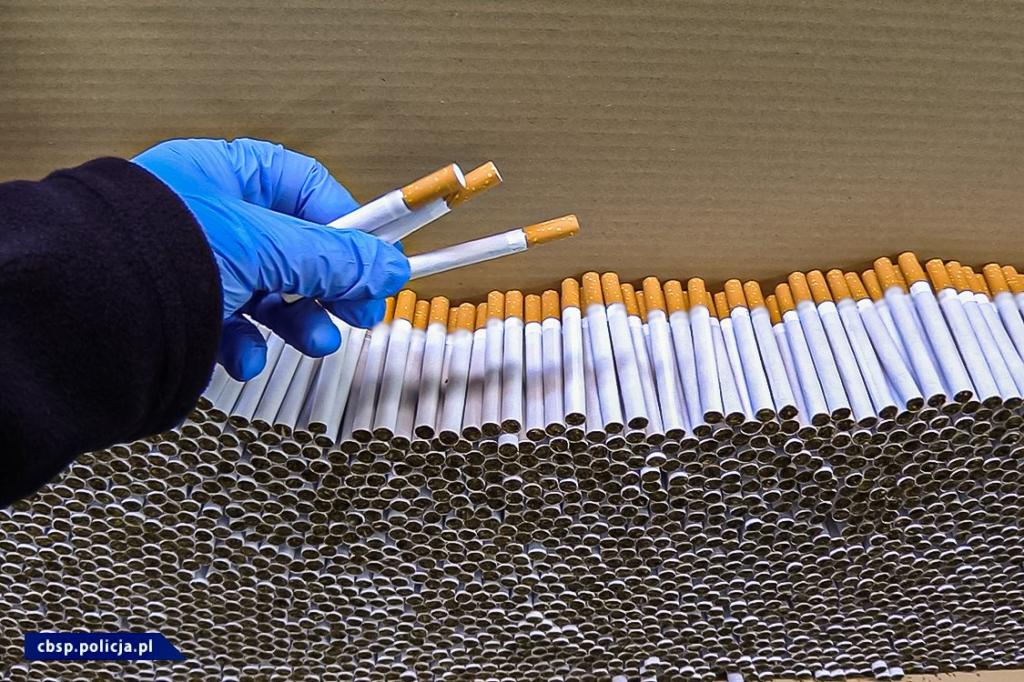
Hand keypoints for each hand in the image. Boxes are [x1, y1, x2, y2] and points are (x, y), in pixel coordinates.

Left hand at [134, 138, 408, 380]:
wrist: (82, 310)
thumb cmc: (160, 252)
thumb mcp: (266, 247)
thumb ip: (334, 259)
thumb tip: (391, 266)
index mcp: (226, 175)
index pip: (307, 189)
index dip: (347, 226)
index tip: (377, 261)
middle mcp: (210, 215)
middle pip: (293, 248)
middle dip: (328, 286)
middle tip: (359, 313)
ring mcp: (192, 263)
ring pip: (265, 292)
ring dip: (296, 322)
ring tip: (317, 343)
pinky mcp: (177, 308)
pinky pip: (226, 325)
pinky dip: (244, 346)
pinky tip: (243, 359)